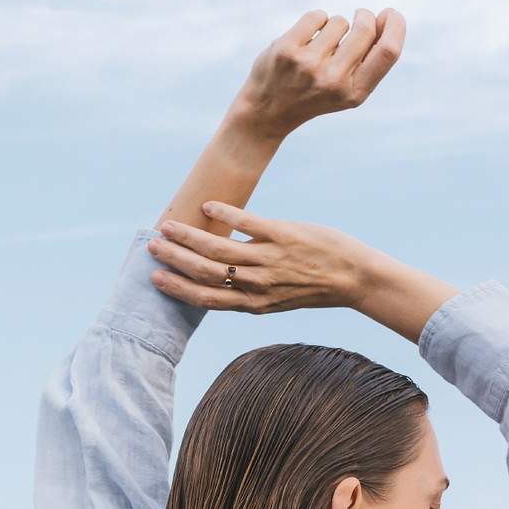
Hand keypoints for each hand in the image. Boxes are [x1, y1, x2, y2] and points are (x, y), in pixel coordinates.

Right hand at [149, 202, 456, 342]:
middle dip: (175, 261)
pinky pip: (247, 222)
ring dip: (189, 237)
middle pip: (206, 273)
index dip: (179, 289)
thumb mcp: (279, 298)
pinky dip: (225, 213)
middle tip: (152, 247)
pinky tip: (208, 206)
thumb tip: (224, 281)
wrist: (356, 278)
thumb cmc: (316, 286)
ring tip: (169, 226)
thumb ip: (251, 291)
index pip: (207, 299)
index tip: (156, 278)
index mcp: (254, 303)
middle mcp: (258, 284)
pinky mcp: (283, 235)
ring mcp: (270, 260)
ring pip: (219, 249)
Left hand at [231, 8, 405, 139]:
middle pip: (365, 29)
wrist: (268, 111)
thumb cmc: (315, 93)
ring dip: (334, 26)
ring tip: (321, 45)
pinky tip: (306, 39)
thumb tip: (388, 18)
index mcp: (354, 94)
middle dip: (365, 16)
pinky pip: (317, 16)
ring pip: (339, 21)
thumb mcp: (346, 88)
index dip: (396, 27)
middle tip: (360, 17)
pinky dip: (316, 21)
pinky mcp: (287, 49)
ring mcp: (308, 64)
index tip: (392, 14)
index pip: (387, 53)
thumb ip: (369, 59)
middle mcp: (333, 80)